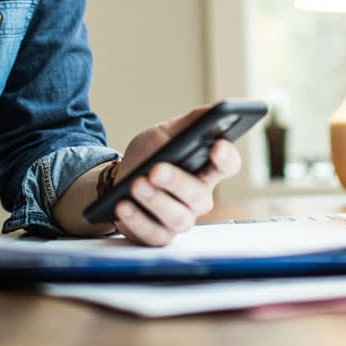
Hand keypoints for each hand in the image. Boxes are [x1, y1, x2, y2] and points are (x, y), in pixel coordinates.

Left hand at [111, 106, 242, 245]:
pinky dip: (137, 221)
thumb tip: (213, 110)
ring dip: (155, 202)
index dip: (226, 158)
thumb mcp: (165, 133)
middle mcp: (198, 198)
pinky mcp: (159, 236)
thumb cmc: (149, 156)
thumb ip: (189, 123)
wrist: (119, 180)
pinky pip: (153, 234)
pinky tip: (123, 206)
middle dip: (177, 182)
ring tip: (136, 185)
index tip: (217, 146)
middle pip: (198, 196)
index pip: (227, 165)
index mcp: (206, 169)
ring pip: (178, 218)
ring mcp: (180, 219)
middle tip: (156, 169)